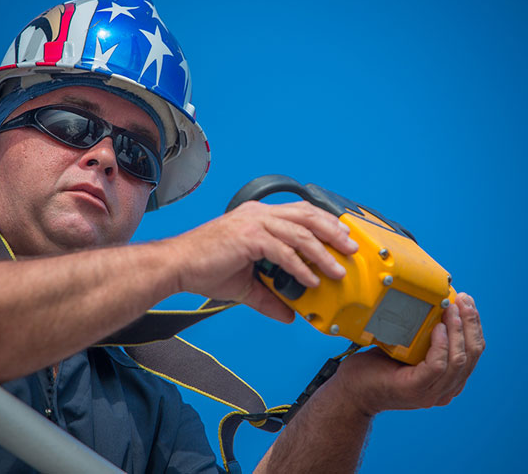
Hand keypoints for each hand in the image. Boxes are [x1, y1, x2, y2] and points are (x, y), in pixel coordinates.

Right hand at [169, 200, 358, 321]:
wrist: (177, 266)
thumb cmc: (205, 268)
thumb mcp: (246, 285)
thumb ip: (269, 296)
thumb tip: (289, 314)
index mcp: (258, 216)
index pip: (301, 212)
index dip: (325, 222)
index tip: (342, 238)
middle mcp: (259, 213)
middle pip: (308, 215)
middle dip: (333, 232)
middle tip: (351, 249)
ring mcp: (254, 222)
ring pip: (301, 233)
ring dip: (323, 253)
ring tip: (337, 270)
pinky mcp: (249, 237)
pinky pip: (283, 251)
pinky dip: (300, 267)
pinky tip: (310, 280)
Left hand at [332, 292, 484, 415]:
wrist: (352, 390)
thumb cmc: (377, 366)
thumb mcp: (408, 348)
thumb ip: (426, 337)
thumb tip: (437, 305)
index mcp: (448, 380)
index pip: (473, 352)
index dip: (474, 326)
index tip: (467, 303)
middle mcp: (445, 390)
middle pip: (471, 355)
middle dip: (470, 324)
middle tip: (462, 300)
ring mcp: (431, 393)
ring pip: (458, 360)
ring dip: (458, 331)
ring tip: (451, 309)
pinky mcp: (416, 389)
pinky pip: (438, 365)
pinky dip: (441, 345)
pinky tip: (437, 328)